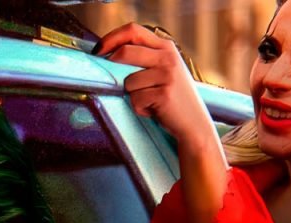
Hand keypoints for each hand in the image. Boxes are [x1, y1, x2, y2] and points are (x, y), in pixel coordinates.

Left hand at [94, 23, 213, 148]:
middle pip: (124, 53)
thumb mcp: (162, 70)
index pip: (133, 30)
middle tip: (114, 81)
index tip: (97, 51)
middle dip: (113, 67)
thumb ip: (143, 57)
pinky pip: (135, 99)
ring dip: (132, 95)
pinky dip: (139, 108)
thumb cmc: (170, 97)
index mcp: (166, 47)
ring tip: (148, 100)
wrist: (193, 123)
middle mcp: (168, 57)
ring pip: (127, 81)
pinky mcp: (164, 93)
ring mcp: (167, 74)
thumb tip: (107, 55)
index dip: (110, 38)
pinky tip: (153, 110)